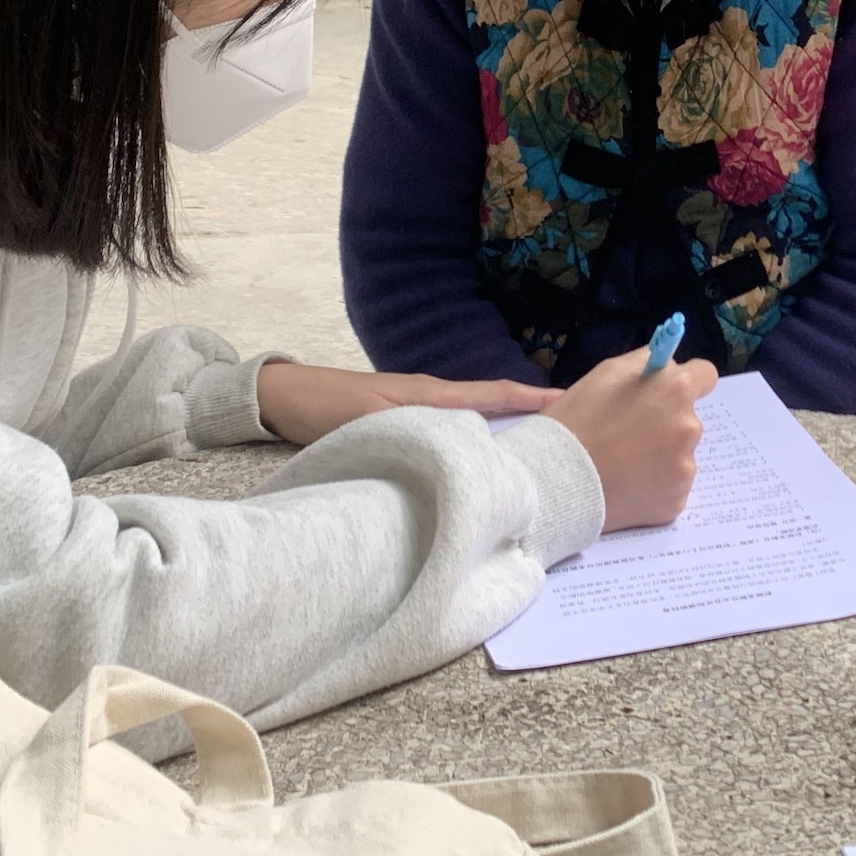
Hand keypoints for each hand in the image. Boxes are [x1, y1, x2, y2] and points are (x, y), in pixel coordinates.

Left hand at [255, 360, 560, 447]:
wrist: (282, 399)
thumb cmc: (326, 408)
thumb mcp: (374, 422)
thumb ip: (416, 434)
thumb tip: (463, 450)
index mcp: (432, 395)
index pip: (495, 394)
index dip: (533, 398)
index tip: (573, 402)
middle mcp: (431, 401)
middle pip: (491, 406)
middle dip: (530, 416)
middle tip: (568, 436)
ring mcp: (417, 412)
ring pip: (472, 421)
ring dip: (503, 431)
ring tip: (535, 452)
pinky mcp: (400, 426)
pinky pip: (451, 433)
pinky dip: (474, 441)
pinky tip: (477, 462)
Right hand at [544, 348, 715, 531]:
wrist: (554, 481)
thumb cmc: (576, 420)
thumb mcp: (607, 373)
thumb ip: (647, 362)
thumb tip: (668, 366)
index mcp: (676, 390)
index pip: (705, 375)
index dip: (687, 381)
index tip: (668, 392)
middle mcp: (690, 428)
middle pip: (687, 418)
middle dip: (665, 422)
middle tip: (628, 433)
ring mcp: (685, 469)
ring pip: (679, 454)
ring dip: (660, 455)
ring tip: (622, 463)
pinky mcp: (676, 502)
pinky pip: (671, 486)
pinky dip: (654, 485)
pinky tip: (626, 484)